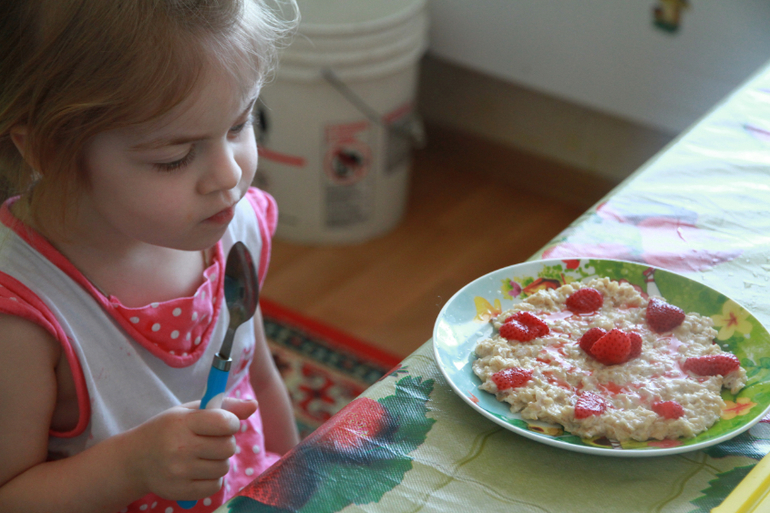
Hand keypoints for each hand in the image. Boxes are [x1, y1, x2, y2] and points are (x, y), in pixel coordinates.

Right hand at [122, 398, 257, 500]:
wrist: (135, 459)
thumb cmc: (168, 430)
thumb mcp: (190, 412)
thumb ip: (224, 407)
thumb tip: (253, 405)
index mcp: (182, 422)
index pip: (224, 423)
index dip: (231, 423)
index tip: (225, 424)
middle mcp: (179, 447)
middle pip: (228, 447)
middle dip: (226, 442)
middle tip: (212, 440)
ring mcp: (179, 472)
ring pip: (224, 467)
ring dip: (220, 461)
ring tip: (203, 455)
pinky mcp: (180, 491)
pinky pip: (215, 485)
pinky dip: (213, 478)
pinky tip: (199, 470)